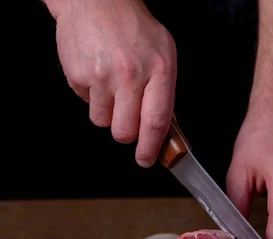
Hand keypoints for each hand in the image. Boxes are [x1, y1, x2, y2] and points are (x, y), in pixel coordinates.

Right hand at [53, 0, 176, 166]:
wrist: (97, 0)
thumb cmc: (134, 27)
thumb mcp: (164, 55)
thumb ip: (164, 91)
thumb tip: (163, 129)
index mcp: (158, 71)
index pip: (156, 122)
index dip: (151, 148)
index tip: (147, 160)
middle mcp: (130, 76)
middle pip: (125, 132)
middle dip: (127, 133)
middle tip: (128, 118)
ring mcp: (101, 77)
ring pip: (102, 122)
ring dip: (108, 113)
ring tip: (113, 87)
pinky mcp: (77, 76)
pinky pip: (85, 103)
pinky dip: (92, 96)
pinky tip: (98, 74)